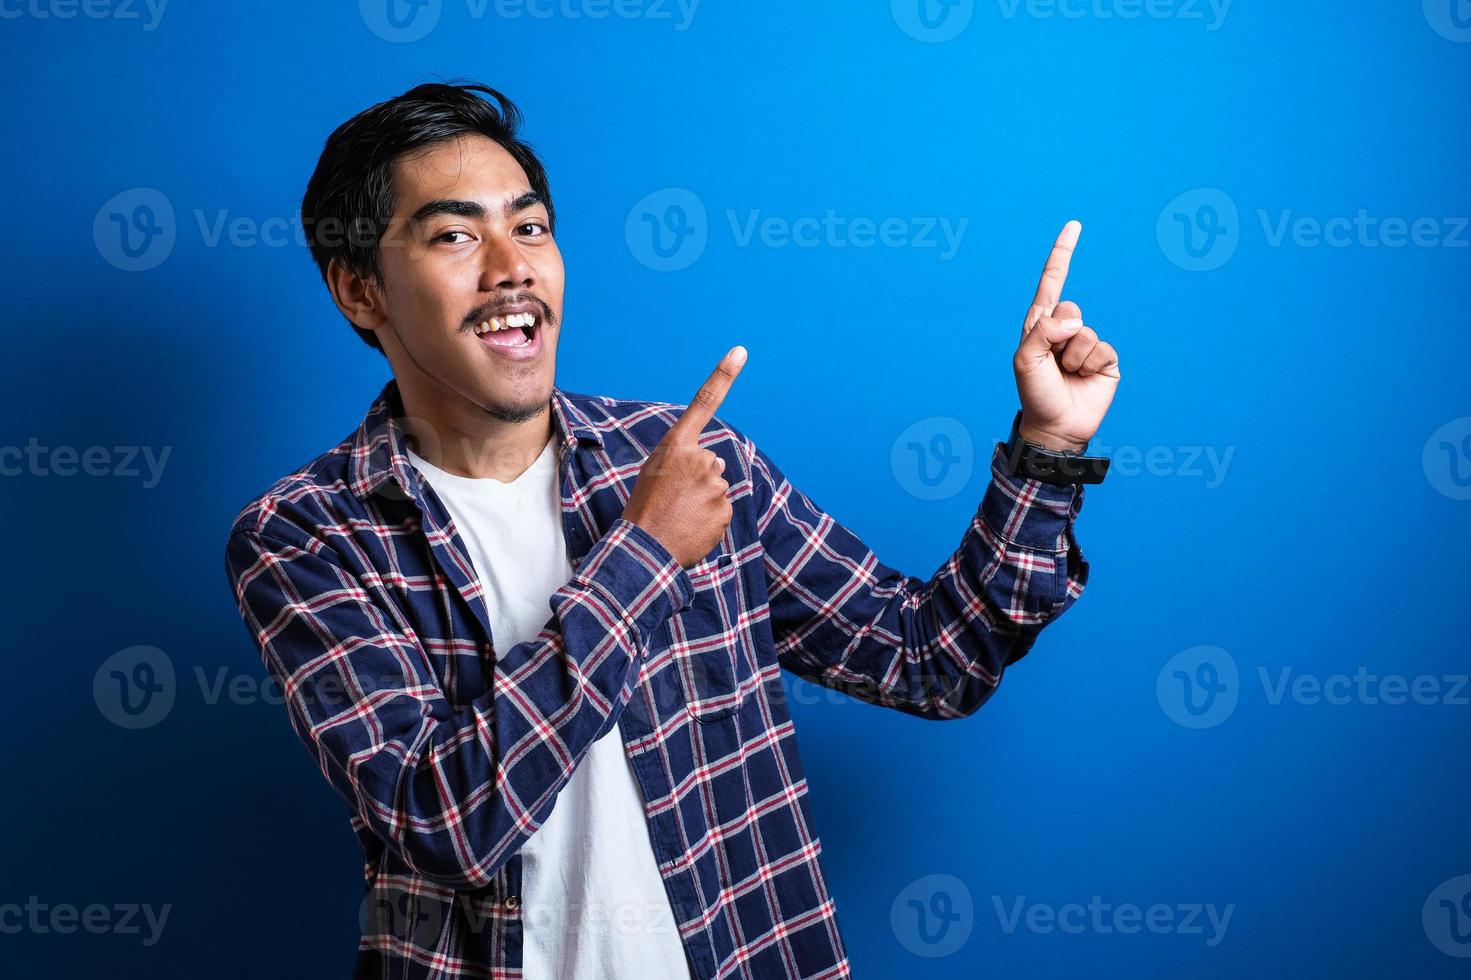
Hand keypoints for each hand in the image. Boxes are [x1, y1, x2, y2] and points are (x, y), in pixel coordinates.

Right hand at [623, 346, 745, 568]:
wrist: (644, 548)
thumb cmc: (644, 509)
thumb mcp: (656, 473)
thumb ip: (686, 460)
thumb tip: (716, 462)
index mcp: (677, 446)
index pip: (703, 403)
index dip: (723, 376)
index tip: (740, 351)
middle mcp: (700, 458)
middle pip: (711, 462)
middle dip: (698, 478)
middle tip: (674, 499)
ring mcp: (714, 483)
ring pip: (716, 487)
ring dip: (703, 500)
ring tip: (680, 515)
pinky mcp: (725, 509)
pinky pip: (721, 510)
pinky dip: (709, 519)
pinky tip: (691, 527)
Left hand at [1013, 221, 1120, 451]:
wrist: (1055, 426)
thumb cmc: (1035, 392)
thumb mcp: (1025, 359)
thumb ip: (1043, 332)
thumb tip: (1076, 321)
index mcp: (1041, 323)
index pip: (1053, 281)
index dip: (1063, 253)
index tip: (1074, 225)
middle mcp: (1065, 329)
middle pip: (1071, 308)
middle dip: (1060, 336)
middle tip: (1053, 362)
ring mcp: (1086, 343)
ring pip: (1086, 333)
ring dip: (1073, 357)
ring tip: (1066, 374)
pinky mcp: (1105, 360)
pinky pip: (1103, 349)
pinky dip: (1090, 365)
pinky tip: (1083, 379)